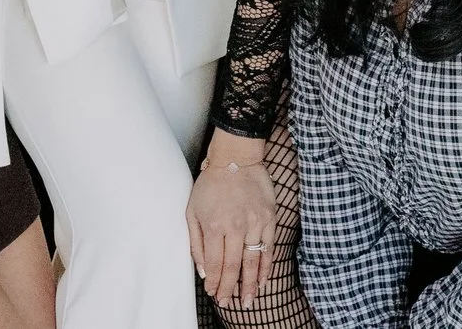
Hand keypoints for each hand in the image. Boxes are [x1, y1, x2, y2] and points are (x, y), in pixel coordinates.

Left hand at [186, 133, 276, 308]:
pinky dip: (266, 267)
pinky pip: (269, 249)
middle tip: (228, 303)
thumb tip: (202, 271)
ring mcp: (255, 223)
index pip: (215, 264)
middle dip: (230, 289)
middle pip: (234, 267)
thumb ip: (196, 243)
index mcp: (215, 226)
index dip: (214, 282)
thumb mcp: (192, 210)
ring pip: (253, 262)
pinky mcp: (269, 219)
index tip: (213, 293)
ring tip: (248, 302)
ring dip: (251, 285)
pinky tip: (263, 280)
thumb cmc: (211, 184)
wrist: (236, 158)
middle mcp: (236, 227)